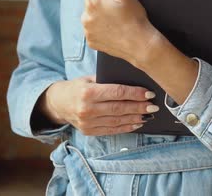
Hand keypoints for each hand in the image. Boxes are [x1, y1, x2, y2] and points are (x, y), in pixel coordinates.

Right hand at [39, 75, 157, 135]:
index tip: (149, 93)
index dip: (135, 93)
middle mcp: (87, 109)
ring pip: (118, 120)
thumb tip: (132, 81)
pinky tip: (137, 123)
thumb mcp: (89, 79)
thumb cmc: (77, 87)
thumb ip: (108, 80)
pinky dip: (126, 127)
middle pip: (120, 108)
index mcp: (88, 92)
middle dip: (139, 107)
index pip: (117, 93)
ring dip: (135, 118)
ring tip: (148, 114)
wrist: (58, 103)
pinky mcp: (89, 131)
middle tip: (153, 105)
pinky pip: (112, 130)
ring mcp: (88, 122)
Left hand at [80, 0, 161, 68]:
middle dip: (102, 3)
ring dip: (100, 16)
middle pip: (90, 2)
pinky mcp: (91, 42)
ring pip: (91, 16)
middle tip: (118, 11)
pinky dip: (101, 28)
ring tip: (117, 21)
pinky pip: (93, 30)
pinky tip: (113, 30)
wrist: (141, 45)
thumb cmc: (134, 19)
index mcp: (91, 2)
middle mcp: (85, 17)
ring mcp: (87, 31)